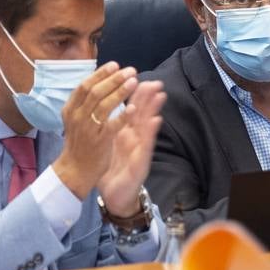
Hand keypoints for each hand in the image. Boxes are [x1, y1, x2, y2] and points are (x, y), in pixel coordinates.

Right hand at [52, 63, 136, 199]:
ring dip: (120, 92)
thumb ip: (84, 102)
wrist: (75, 169)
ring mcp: (89, 129)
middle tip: (130, 70)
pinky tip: (133, 107)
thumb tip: (98, 80)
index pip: (85, 86)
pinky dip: (122, 116)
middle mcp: (78, 117)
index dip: (100, 74)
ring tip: (134, 81)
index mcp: (71, 109)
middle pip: (96, 92)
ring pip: (104, 106)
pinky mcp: (100, 141)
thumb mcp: (75, 118)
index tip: (115, 65)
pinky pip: (112, 126)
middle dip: (114, 79)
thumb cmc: (79, 141)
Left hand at [97, 80, 165, 213]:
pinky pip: (146, 144)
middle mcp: (133, 136)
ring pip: (147, 124)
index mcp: (124, 130)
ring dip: (154, 109)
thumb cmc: (111, 168)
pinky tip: (156, 120)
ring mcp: (138, 147)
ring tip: (160, 94)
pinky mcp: (141, 160)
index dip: (134, 92)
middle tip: (155, 80)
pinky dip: (151, 131)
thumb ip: (111, 125)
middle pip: (141, 112)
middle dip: (148, 96)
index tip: (135, 76)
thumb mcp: (109, 143)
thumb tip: (109, 106)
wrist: (114, 194)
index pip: (130, 107)